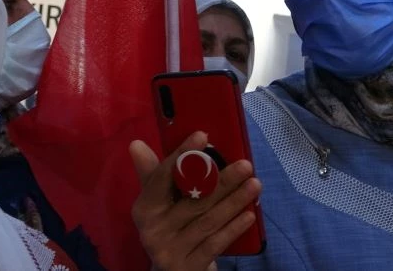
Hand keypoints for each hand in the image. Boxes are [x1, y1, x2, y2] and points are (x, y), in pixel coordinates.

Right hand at [130, 132, 260, 270]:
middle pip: (193, 200)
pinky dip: (233, 229)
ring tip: (255, 184)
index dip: (182, 156)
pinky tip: (249, 215)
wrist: (171, 270)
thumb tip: (136, 144)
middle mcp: (153, 229)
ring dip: (234, 201)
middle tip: (246, 165)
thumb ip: (154, 174)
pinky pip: (215, 244)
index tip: (202, 135)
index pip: (163, 177)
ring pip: (208, 221)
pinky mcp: (187, 266)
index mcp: (144, 207)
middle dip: (222, 181)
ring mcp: (169, 249)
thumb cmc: (170, 226)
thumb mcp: (158, 202)